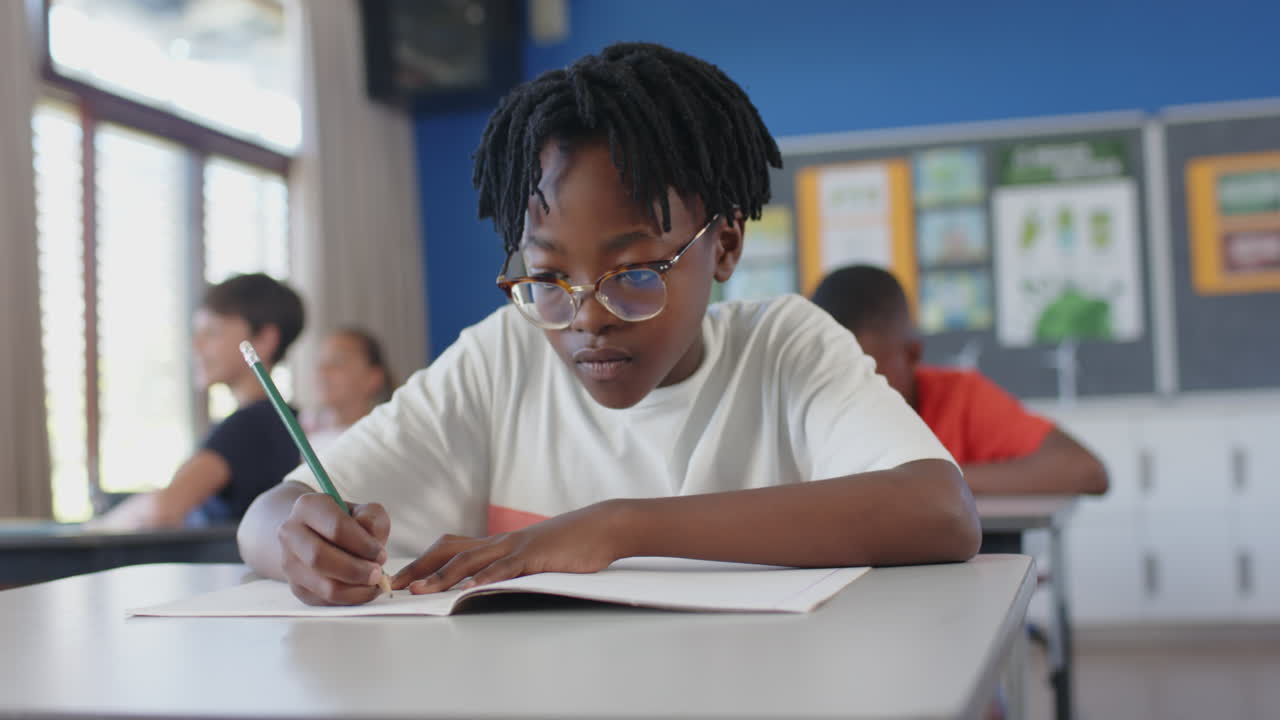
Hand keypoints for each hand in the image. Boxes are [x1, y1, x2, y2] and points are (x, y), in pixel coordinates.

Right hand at [278, 494, 389, 605]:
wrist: (315, 535)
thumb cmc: (344, 523)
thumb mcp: (364, 511)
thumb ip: (373, 519)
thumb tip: (372, 540)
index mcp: (308, 506)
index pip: (336, 527)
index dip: (363, 544)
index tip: (381, 554)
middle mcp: (291, 533)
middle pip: (320, 558)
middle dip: (356, 570)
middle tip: (377, 573)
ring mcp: (289, 562)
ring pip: (323, 585)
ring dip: (355, 589)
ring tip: (373, 583)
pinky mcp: (296, 587)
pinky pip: (325, 601)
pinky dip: (349, 599)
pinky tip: (362, 590)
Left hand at [392, 502, 624, 593]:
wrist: (601, 528)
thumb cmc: (569, 545)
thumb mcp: (532, 556)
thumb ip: (508, 565)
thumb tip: (484, 583)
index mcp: (497, 543)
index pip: (449, 549)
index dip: (423, 563)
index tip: (400, 579)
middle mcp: (499, 542)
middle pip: (449, 551)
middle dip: (420, 569)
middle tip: (395, 586)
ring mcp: (516, 547)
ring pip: (471, 560)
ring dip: (443, 577)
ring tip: (421, 592)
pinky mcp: (535, 555)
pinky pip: (505, 567)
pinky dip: (486, 577)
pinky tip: (470, 588)